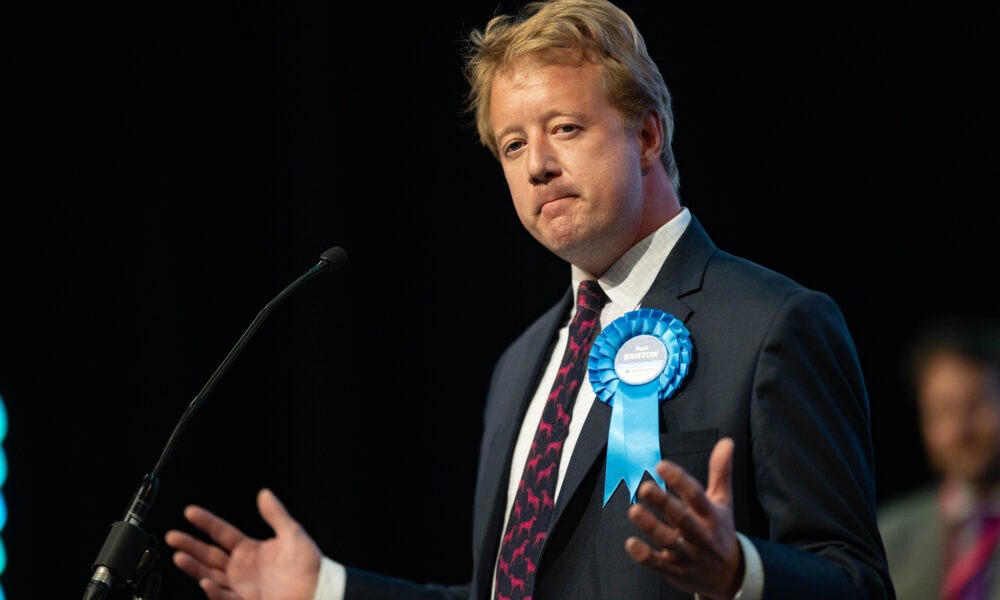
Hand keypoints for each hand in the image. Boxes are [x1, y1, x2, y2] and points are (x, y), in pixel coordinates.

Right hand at [164, 488, 321, 599]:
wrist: (320, 591)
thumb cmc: (310, 565)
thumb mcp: (293, 534)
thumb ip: (276, 515)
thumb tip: (264, 494)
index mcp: (251, 550)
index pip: (222, 533)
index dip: (206, 522)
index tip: (190, 512)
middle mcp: (242, 568)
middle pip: (209, 555)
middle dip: (190, 545)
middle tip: (173, 536)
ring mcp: (242, 586)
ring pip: (210, 575)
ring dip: (194, 567)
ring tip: (179, 555)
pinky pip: (224, 597)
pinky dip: (214, 591)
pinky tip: (205, 581)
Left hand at [625, 437, 743, 599]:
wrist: (726, 576)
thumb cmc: (719, 530)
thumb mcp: (723, 501)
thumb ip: (721, 472)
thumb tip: (727, 442)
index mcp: (712, 515)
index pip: (697, 496)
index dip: (680, 480)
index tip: (662, 466)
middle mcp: (701, 535)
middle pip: (683, 518)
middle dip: (664, 503)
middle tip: (645, 488)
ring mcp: (688, 554)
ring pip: (670, 541)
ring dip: (652, 527)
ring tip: (634, 511)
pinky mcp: (675, 570)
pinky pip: (659, 564)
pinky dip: (645, 556)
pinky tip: (631, 544)